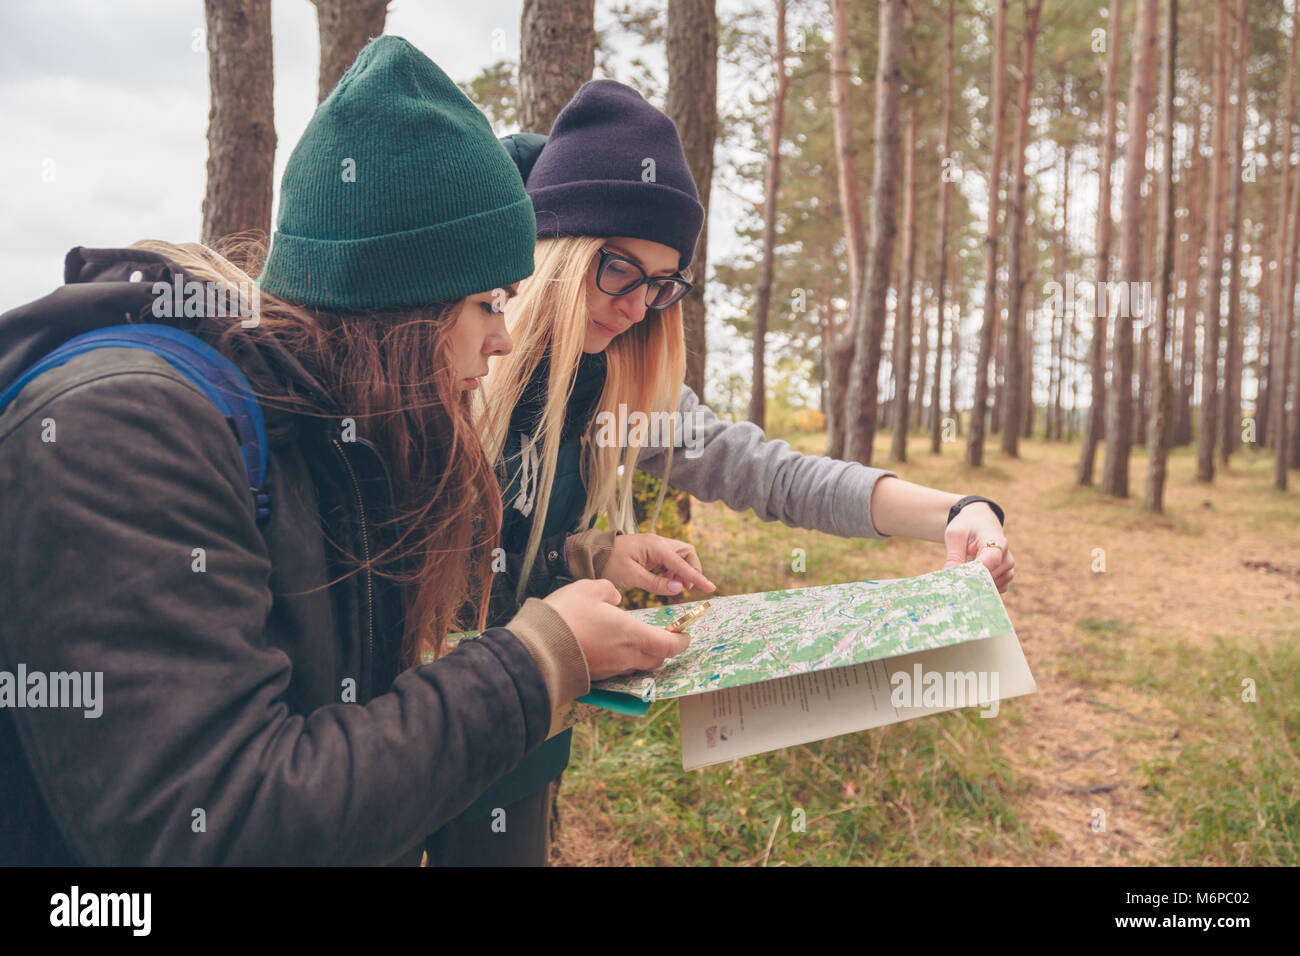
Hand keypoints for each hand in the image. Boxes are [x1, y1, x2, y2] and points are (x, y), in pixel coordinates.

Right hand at [542, 579, 691, 679]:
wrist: (538, 647)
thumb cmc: (568, 615)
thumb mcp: (591, 588)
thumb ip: (609, 592)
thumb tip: (615, 599)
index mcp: (634, 635)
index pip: (670, 645)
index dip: (681, 640)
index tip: (684, 634)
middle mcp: (627, 656)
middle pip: (657, 659)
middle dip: (664, 648)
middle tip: (663, 636)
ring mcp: (611, 669)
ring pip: (638, 665)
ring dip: (643, 655)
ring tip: (635, 640)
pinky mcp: (596, 676)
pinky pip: (618, 669)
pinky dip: (622, 659)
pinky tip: (610, 646)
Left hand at [603, 533, 716, 596]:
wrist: (593, 554)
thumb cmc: (609, 563)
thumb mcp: (632, 577)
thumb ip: (657, 583)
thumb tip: (679, 588)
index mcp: (655, 546)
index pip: (682, 564)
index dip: (697, 577)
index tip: (711, 588)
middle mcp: (659, 542)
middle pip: (687, 553)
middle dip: (692, 569)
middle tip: (686, 588)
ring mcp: (655, 545)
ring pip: (680, 555)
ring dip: (682, 570)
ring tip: (673, 585)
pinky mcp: (651, 551)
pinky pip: (670, 559)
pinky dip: (673, 570)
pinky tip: (664, 580)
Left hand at [942, 503, 1014, 592]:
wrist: (980, 523)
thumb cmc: (967, 526)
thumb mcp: (955, 534)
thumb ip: (954, 555)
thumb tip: (952, 577)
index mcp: (997, 542)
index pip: (991, 561)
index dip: (974, 571)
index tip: (958, 576)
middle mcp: (1007, 558)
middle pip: (988, 577)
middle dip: (969, 579)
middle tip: (955, 575)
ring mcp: (1008, 569)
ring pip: (989, 586)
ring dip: (974, 582)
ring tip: (965, 568)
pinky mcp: (1005, 578)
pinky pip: (992, 590)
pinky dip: (980, 586)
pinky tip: (972, 575)